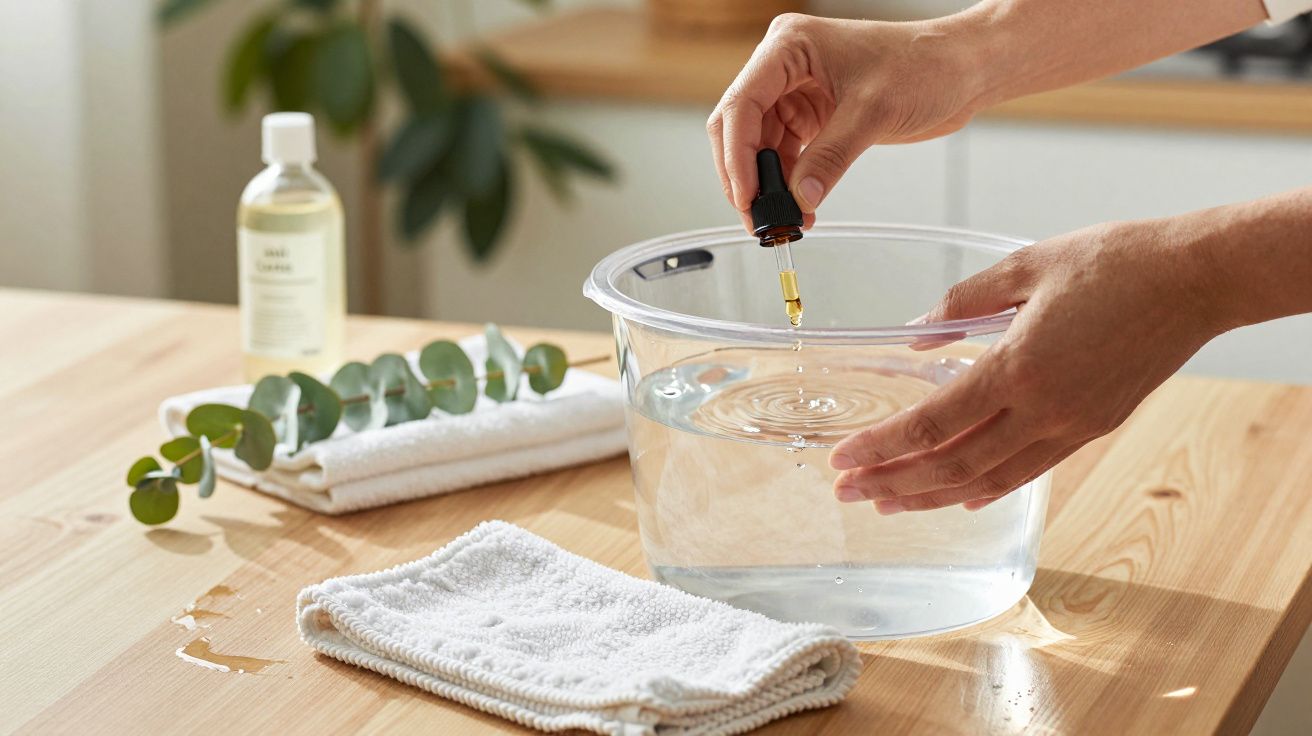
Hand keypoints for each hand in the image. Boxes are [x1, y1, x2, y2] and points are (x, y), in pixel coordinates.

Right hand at [706, 14, 983, 230]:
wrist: (963, 70)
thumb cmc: (926, 65)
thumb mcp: (873, 112)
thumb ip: (830, 157)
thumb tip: (800, 198)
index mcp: (789, 46)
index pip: (742, 103)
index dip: (737, 154)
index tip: (748, 196)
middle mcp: (785, 67)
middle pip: (739, 127)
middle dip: (746, 175)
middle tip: (760, 218)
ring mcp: (797, 91)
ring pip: (760, 146)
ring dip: (769, 186)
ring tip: (783, 221)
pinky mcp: (813, 115)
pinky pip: (787, 155)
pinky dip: (789, 184)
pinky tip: (800, 209)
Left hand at [828, 218, 1226, 512]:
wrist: (1197, 279)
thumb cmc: (1115, 262)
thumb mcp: (1027, 266)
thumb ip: (964, 302)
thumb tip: (917, 332)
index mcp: (1020, 367)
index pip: (934, 423)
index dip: (883, 446)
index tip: (844, 460)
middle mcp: (1043, 409)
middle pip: (952, 463)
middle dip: (894, 482)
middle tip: (847, 492)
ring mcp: (1071, 424)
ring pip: (989, 478)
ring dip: (933, 494)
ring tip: (889, 503)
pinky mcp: (1092, 426)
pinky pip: (1029, 470)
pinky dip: (987, 486)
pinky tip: (960, 495)